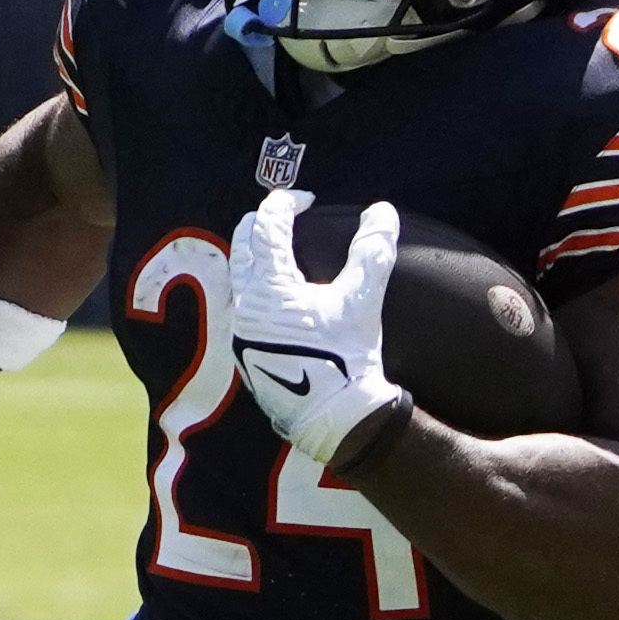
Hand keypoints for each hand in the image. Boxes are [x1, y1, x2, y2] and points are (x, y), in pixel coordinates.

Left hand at [230, 190, 409, 466]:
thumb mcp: (362, 300)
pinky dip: (256, 290)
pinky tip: (277, 300)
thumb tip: (381, 211)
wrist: (335, 419)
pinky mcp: (244, 355)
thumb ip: (372, 251)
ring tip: (278, 254)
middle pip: (240, 247)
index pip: (266, 227)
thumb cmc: (348, 358)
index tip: (306, 200)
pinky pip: (241, 308)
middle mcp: (246, 306)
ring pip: (237, 279)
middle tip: (282, 216)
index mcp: (270, 287)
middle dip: (259, 224)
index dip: (285, 204)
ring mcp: (241, 333)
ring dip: (254, 258)